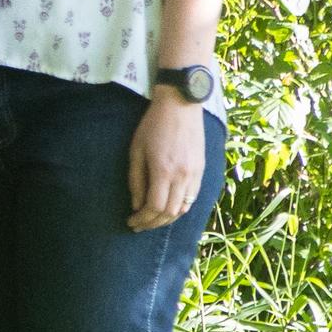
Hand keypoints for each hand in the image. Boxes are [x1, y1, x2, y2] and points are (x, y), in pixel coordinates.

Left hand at [128, 92, 209, 230]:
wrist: (181, 106)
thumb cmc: (152, 126)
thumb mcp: (136, 151)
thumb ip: (136, 180)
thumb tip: (136, 205)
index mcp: (164, 171)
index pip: (155, 207)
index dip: (142, 219)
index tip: (130, 222)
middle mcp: (183, 176)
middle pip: (170, 212)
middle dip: (153, 223)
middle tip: (138, 225)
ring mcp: (195, 174)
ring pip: (184, 208)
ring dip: (167, 219)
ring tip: (151, 221)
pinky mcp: (201, 170)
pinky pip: (192, 198)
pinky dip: (180, 208)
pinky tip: (168, 209)